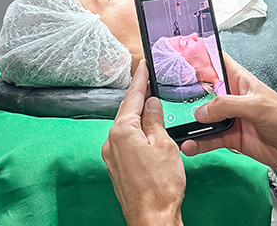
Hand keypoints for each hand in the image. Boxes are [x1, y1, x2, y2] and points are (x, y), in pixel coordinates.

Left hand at [102, 60, 185, 225]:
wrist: (152, 216)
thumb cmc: (160, 185)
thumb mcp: (164, 144)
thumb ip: (155, 120)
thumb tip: (151, 104)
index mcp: (122, 132)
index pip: (132, 98)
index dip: (140, 80)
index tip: (144, 65)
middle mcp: (111, 142)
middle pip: (126, 111)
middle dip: (138, 95)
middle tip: (149, 79)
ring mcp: (112, 156)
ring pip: (126, 126)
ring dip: (138, 113)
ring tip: (152, 102)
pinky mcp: (118, 167)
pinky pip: (126, 140)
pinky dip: (137, 130)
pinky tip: (148, 129)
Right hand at [180, 54, 276, 171]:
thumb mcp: (255, 106)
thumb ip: (226, 105)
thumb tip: (201, 111)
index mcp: (240, 81)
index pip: (216, 62)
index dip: (198, 56)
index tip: (177, 53)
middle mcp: (232, 98)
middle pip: (203, 90)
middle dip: (185, 92)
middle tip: (163, 94)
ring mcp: (231, 118)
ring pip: (203, 118)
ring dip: (189, 123)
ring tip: (173, 126)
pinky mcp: (232, 138)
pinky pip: (210, 140)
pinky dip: (198, 144)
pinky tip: (188, 147)